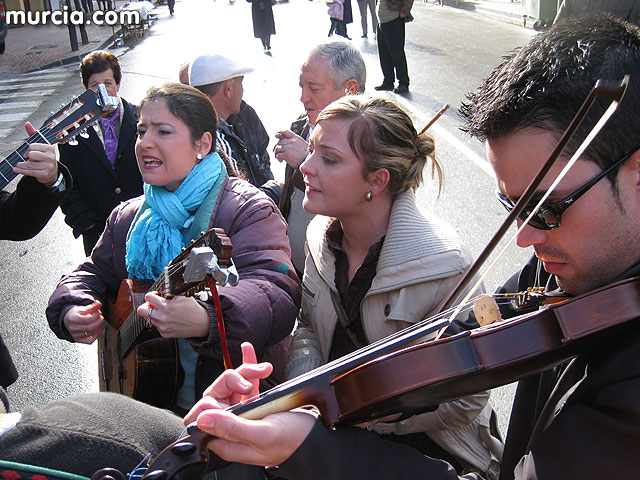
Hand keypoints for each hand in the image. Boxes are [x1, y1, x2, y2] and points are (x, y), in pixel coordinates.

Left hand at [13, 122, 59, 186]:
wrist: (52, 173)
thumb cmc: (44, 158)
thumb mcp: (40, 147)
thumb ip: (33, 134)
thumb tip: (27, 124)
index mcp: (49, 148)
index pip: (32, 146)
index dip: (27, 150)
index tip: (28, 154)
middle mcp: (51, 157)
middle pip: (31, 154)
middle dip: (27, 158)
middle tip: (29, 159)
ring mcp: (48, 166)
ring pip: (29, 164)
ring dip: (22, 165)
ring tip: (19, 165)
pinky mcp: (45, 174)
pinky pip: (29, 172)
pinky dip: (21, 171)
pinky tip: (17, 170)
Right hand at [63, 300, 103, 343]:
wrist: (66, 320)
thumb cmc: (74, 314)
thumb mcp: (82, 308)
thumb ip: (92, 307)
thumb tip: (99, 303)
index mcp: (73, 319)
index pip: (87, 319)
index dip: (96, 315)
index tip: (98, 312)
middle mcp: (73, 328)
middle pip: (90, 327)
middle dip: (98, 322)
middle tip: (100, 317)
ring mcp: (75, 335)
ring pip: (90, 333)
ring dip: (98, 327)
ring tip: (98, 322)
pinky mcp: (78, 340)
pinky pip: (89, 341)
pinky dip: (94, 337)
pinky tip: (96, 331)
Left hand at [137, 292, 208, 337]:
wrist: (202, 324)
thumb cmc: (193, 309)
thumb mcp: (182, 297)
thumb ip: (168, 296)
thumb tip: (159, 295)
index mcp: (167, 307)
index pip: (148, 298)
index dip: (151, 295)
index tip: (155, 295)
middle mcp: (163, 318)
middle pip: (141, 311)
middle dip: (146, 306)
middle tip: (153, 305)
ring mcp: (163, 327)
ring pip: (148, 318)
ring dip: (154, 314)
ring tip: (164, 313)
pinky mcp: (164, 334)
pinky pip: (156, 326)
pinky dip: (160, 322)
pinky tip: (169, 320)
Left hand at [184, 343, 317, 466]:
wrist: (317, 436)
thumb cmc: (293, 441)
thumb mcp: (263, 434)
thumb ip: (233, 428)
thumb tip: (203, 420)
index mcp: (228, 441)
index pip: (203, 420)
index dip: (209, 405)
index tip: (226, 398)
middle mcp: (232, 428)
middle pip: (218, 397)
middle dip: (232, 381)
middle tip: (250, 382)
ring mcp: (244, 414)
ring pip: (233, 386)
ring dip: (246, 372)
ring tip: (264, 369)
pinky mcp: (257, 405)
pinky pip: (247, 382)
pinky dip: (248, 366)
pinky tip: (247, 350)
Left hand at [273, 130, 308, 169]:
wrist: (309, 160)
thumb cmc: (307, 154)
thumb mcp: (303, 143)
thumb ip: (295, 141)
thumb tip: (289, 143)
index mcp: (296, 138)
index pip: (285, 131)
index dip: (279, 131)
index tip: (275, 133)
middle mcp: (291, 141)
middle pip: (279, 141)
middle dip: (276, 146)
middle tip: (275, 150)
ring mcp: (288, 148)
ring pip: (278, 148)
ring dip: (276, 152)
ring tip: (278, 156)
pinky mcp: (287, 155)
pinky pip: (278, 155)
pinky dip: (278, 158)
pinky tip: (281, 160)